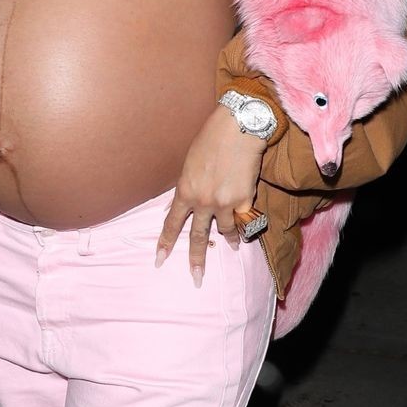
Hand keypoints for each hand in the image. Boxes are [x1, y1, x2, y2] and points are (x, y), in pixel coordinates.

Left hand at [155, 104, 265, 286]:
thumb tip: (180, 207)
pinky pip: (243, 221)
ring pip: (224, 231)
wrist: (238, 128)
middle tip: (196, 278)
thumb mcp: (189, 164)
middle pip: (197, 236)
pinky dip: (245, 226)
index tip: (159, 260)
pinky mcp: (244, 200)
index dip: (166, 243)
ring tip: (233, 247)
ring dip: (229, 240)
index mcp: (185, 190)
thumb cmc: (212, 140)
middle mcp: (202, 201)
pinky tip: (247, 232)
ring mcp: (224, 202)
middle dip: (196, 260)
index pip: (172, 223)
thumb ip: (186, 187)